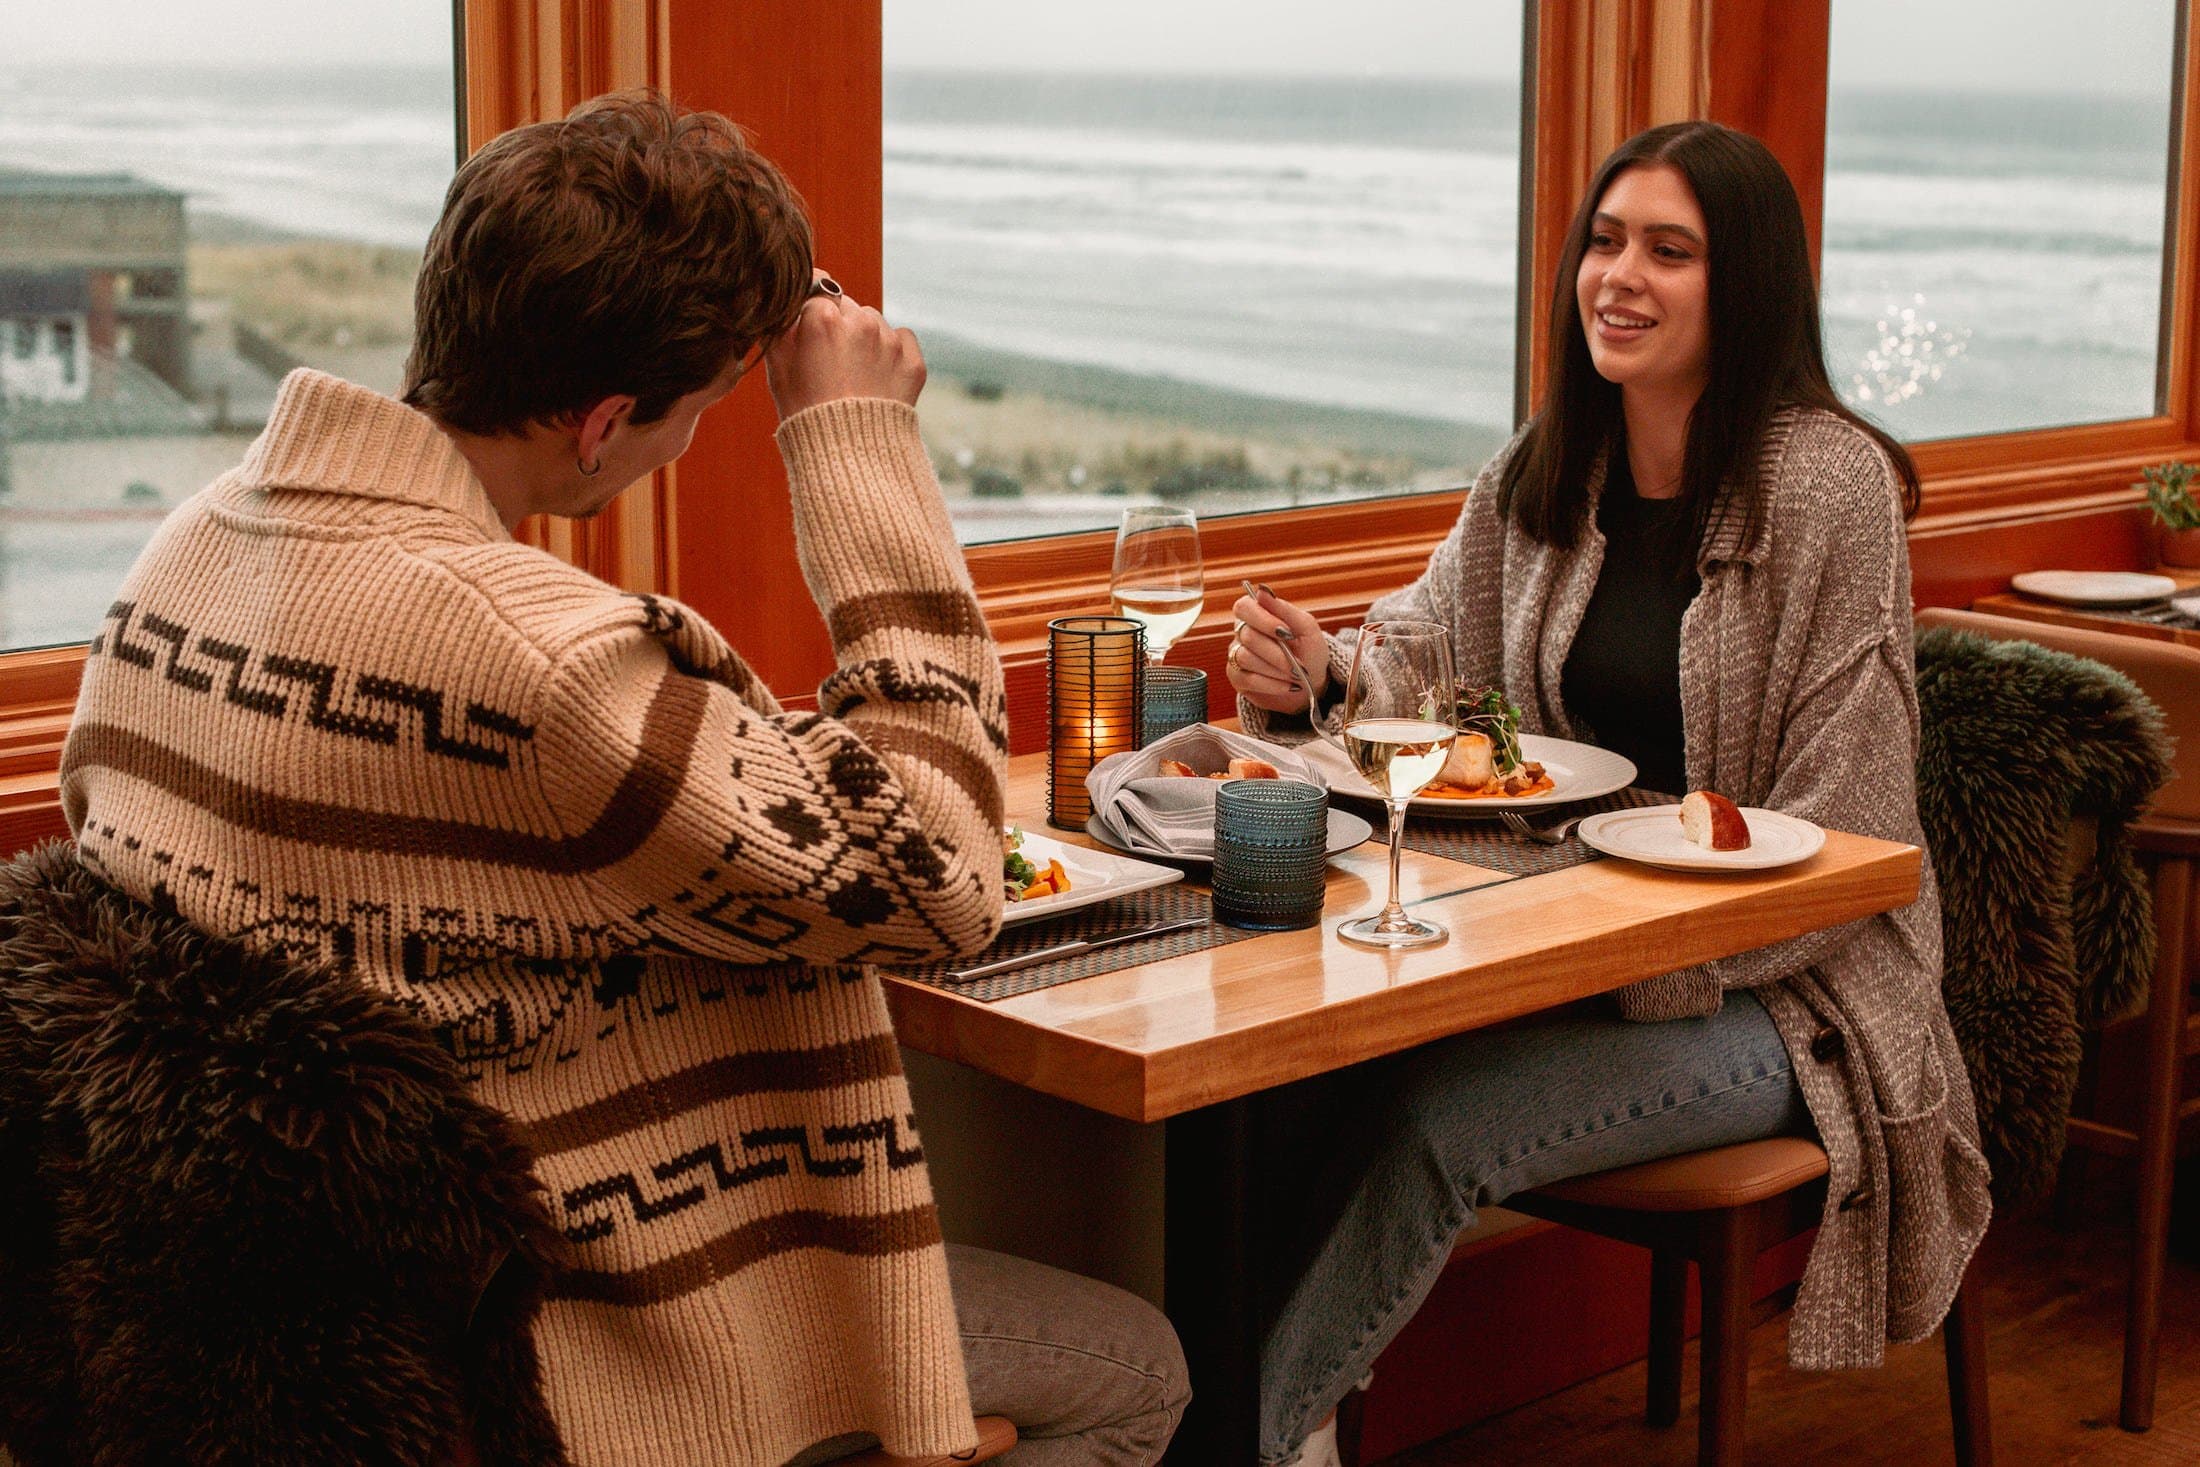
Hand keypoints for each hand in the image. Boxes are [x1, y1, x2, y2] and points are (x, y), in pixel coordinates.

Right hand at [765, 270, 925, 420]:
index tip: (808, 333)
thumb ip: (781, 326)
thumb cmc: (806, 414)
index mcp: (823, 319)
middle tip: (829, 361)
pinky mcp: (912, 362)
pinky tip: (877, 377)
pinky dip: (892, 352)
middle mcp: (861, 322)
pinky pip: (902, 339)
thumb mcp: (778, 369)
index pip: (815, 293)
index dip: (810, 315)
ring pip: (874, 321)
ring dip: (865, 338)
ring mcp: (890, 342)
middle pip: (845, 306)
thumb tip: (788, 304)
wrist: (850, 457)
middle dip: (837, 325)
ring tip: (853, 375)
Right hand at [1228, 586, 1328, 713]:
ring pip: (1246, 658)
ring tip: (1295, 675)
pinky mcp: (1238, 679)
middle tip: (1298, 663)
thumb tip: (1261, 590)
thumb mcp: (1306, 628)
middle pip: (1248, 636)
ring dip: (1276, 669)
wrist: (1311, 683)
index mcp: (1258, 615)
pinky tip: (1288, 686)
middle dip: (1277, 652)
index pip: (1244, 607)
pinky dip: (1272, 684)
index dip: (1263, 620)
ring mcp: (1237, 656)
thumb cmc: (1309, 651)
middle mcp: (1243, 633)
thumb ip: (1284, 609)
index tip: (1286, 632)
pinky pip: (1248, 679)